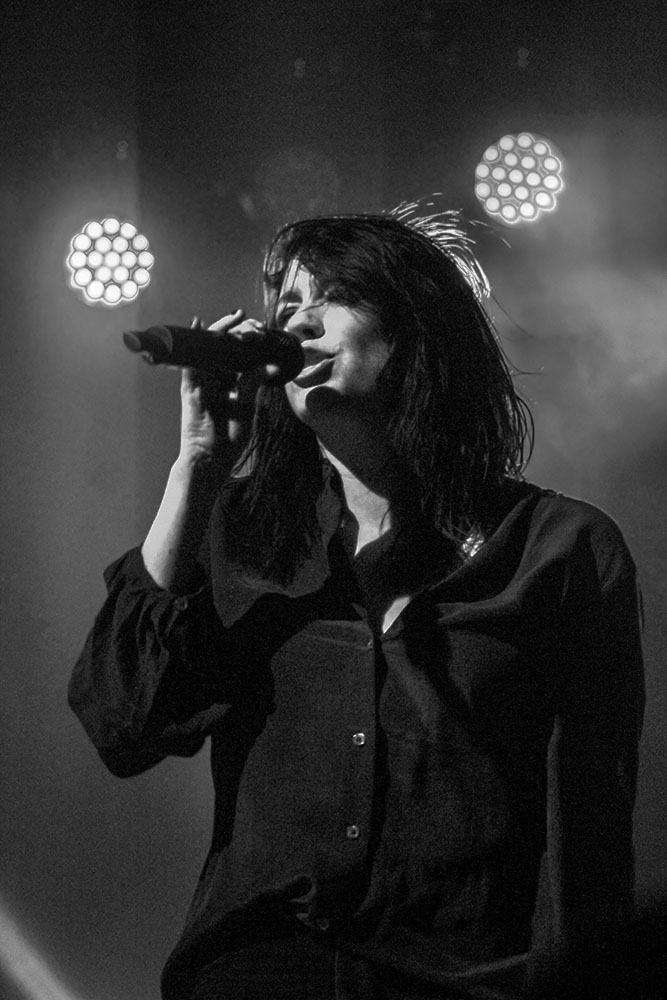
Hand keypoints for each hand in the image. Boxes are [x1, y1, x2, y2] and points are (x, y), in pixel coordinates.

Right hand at [177, 309, 267, 474]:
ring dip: (216, 333)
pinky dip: (193, 347)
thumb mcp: (246, 407)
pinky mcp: (191, 392)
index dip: (243, 341)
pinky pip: (190, 365)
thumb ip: (254, 384)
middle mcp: (214, 381)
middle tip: (240, 314)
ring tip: (228, 318)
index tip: (256, 327)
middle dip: (229, 330)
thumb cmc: (228, 438)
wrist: (211, 460)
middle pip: (219, 350)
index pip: (235, 356)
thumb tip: (272, 365)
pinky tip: (196, 329)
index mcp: (228, 385)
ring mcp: (201, 385)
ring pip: (206, 353)